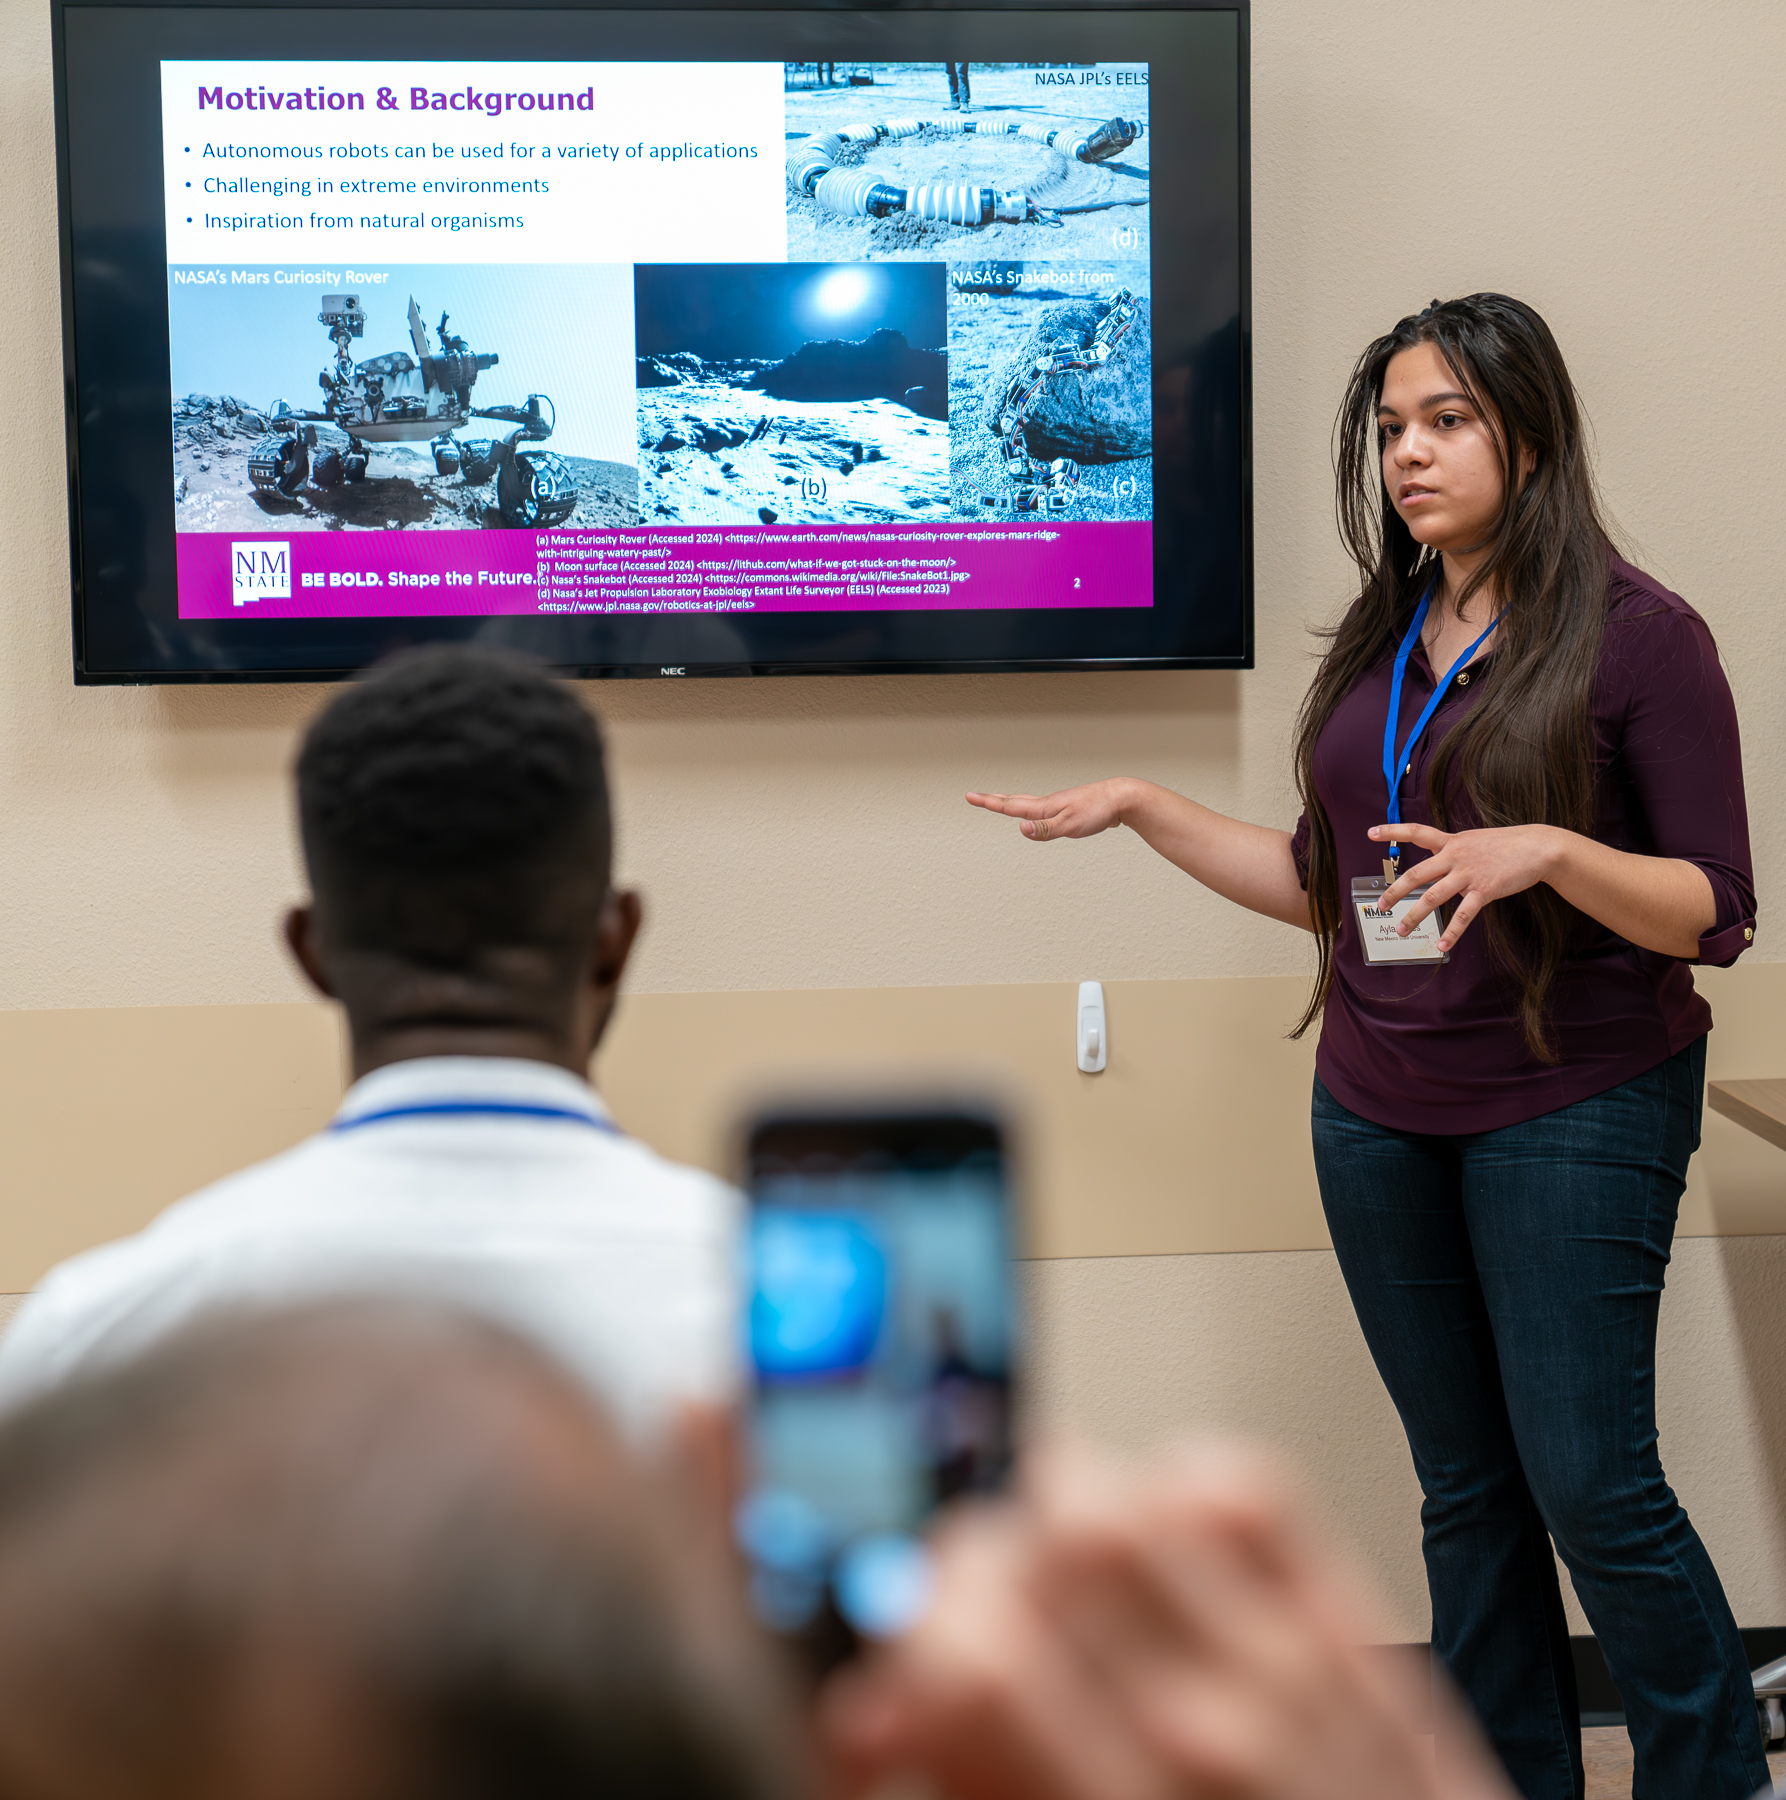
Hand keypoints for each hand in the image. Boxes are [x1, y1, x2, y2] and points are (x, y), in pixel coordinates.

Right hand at [819, 1440, 1512, 1799]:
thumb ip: (961, 1781)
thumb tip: (869, 1717)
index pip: (975, 1662)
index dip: (909, 1644)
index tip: (904, 1673)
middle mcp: (1201, 1734)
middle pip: (1043, 1546)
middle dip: (977, 1565)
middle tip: (977, 1618)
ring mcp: (1283, 1666)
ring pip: (1122, 1493)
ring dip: (1061, 1519)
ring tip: (1063, 1587)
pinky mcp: (1342, 1621)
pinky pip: (1232, 1483)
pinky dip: (1167, 1491)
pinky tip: (1152, 1556)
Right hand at [966, 780, 1130, 841]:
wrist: (1120, 798)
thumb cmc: (1097, 810)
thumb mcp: (1070, 825)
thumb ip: (1045, 829)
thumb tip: (1020, 829)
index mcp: (1044, 807)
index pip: (1010, 805)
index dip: (988, 802)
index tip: (969, 796)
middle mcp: (1048, 803)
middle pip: (1014, 801)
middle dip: (993, 800)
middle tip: (975, 797)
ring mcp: (1058, 805)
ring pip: (1028, 803)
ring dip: (1010, 802)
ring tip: (1000, 803)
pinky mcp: (1069, 809)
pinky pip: (1043, 810)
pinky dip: (1031, 810)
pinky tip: (1037, 816)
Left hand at [1370, 822, 1562, 952]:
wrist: (1538, 847)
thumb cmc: (1506, 845)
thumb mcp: (1474, 841)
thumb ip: (1453, 853)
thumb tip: (1438, 868)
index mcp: (1451, 842)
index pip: (1416, 832)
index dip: (1392, 831)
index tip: (1371, 832)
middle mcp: (1455, 856)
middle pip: (1416, 874)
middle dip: (1396, 891)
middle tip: (1381, 905)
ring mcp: (1468, 874)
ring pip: (1433, 897)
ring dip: (1415, 916)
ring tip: (1403, 931)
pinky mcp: (1485, 890)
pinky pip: (1464, 915)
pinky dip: (1452, 932)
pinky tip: (1443, 944)